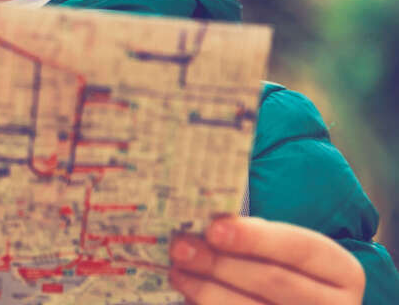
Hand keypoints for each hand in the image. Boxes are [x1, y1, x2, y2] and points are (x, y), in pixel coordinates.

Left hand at [170, 215, 364, 303]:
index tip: (213, 229)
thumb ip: (254, 238)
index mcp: (343, 272)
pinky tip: (188, 299)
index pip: (300, 248)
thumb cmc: (282, 270)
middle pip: (274, 281)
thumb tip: (205, 224)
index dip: (255, 238)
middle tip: (180, 248)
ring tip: (177, 272)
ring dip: (208, 291)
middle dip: (221, 263)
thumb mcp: (283, 252)